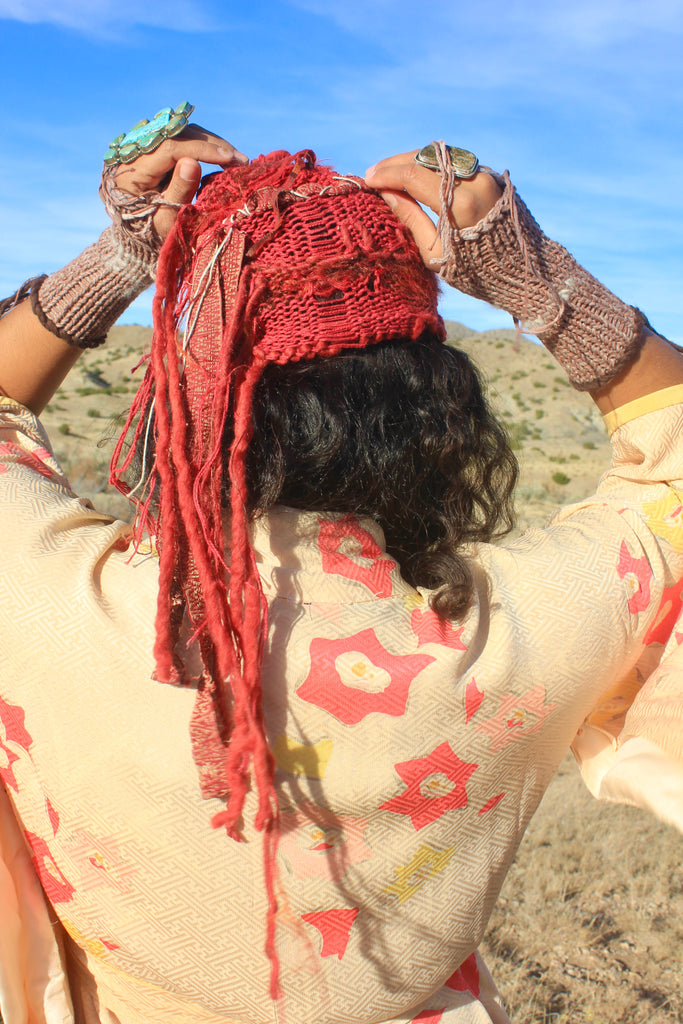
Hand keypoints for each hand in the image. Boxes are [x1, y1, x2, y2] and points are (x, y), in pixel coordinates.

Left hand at [109, 123, 247, 238]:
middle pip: (178, 134)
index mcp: (134, 170)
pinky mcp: (160, 150)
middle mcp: (138, 153)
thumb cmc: (153, 231)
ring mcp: (149, 149)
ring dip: (212, 143)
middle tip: (241, 160)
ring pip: (184, 133)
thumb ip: (178, 190)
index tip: (228, 159)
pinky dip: (205, 147)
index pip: (169, 147)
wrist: (141, 234)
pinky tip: (224, 158)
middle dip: (211, 144)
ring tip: (237, 159)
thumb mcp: (166, 218)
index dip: (200, 150)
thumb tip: (193, 162)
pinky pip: (185, 140)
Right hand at [365, 151, 501, 265]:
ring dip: (412, 161)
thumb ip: (411, 219)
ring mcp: (483, 175)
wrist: (519, 268)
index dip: (387, 175)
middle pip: (425, 159)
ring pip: (439, 156)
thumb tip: (386, 194)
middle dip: (396, 163)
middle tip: (374, 173)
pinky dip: (430, 165)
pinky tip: (415, 174)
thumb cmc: (474, 271)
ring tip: (390, 173)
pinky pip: (452, 162)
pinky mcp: (488, 175)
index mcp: (460, 204)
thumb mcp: (436, 253)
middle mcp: (474, 181)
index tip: (368, 180)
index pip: (414, 176)